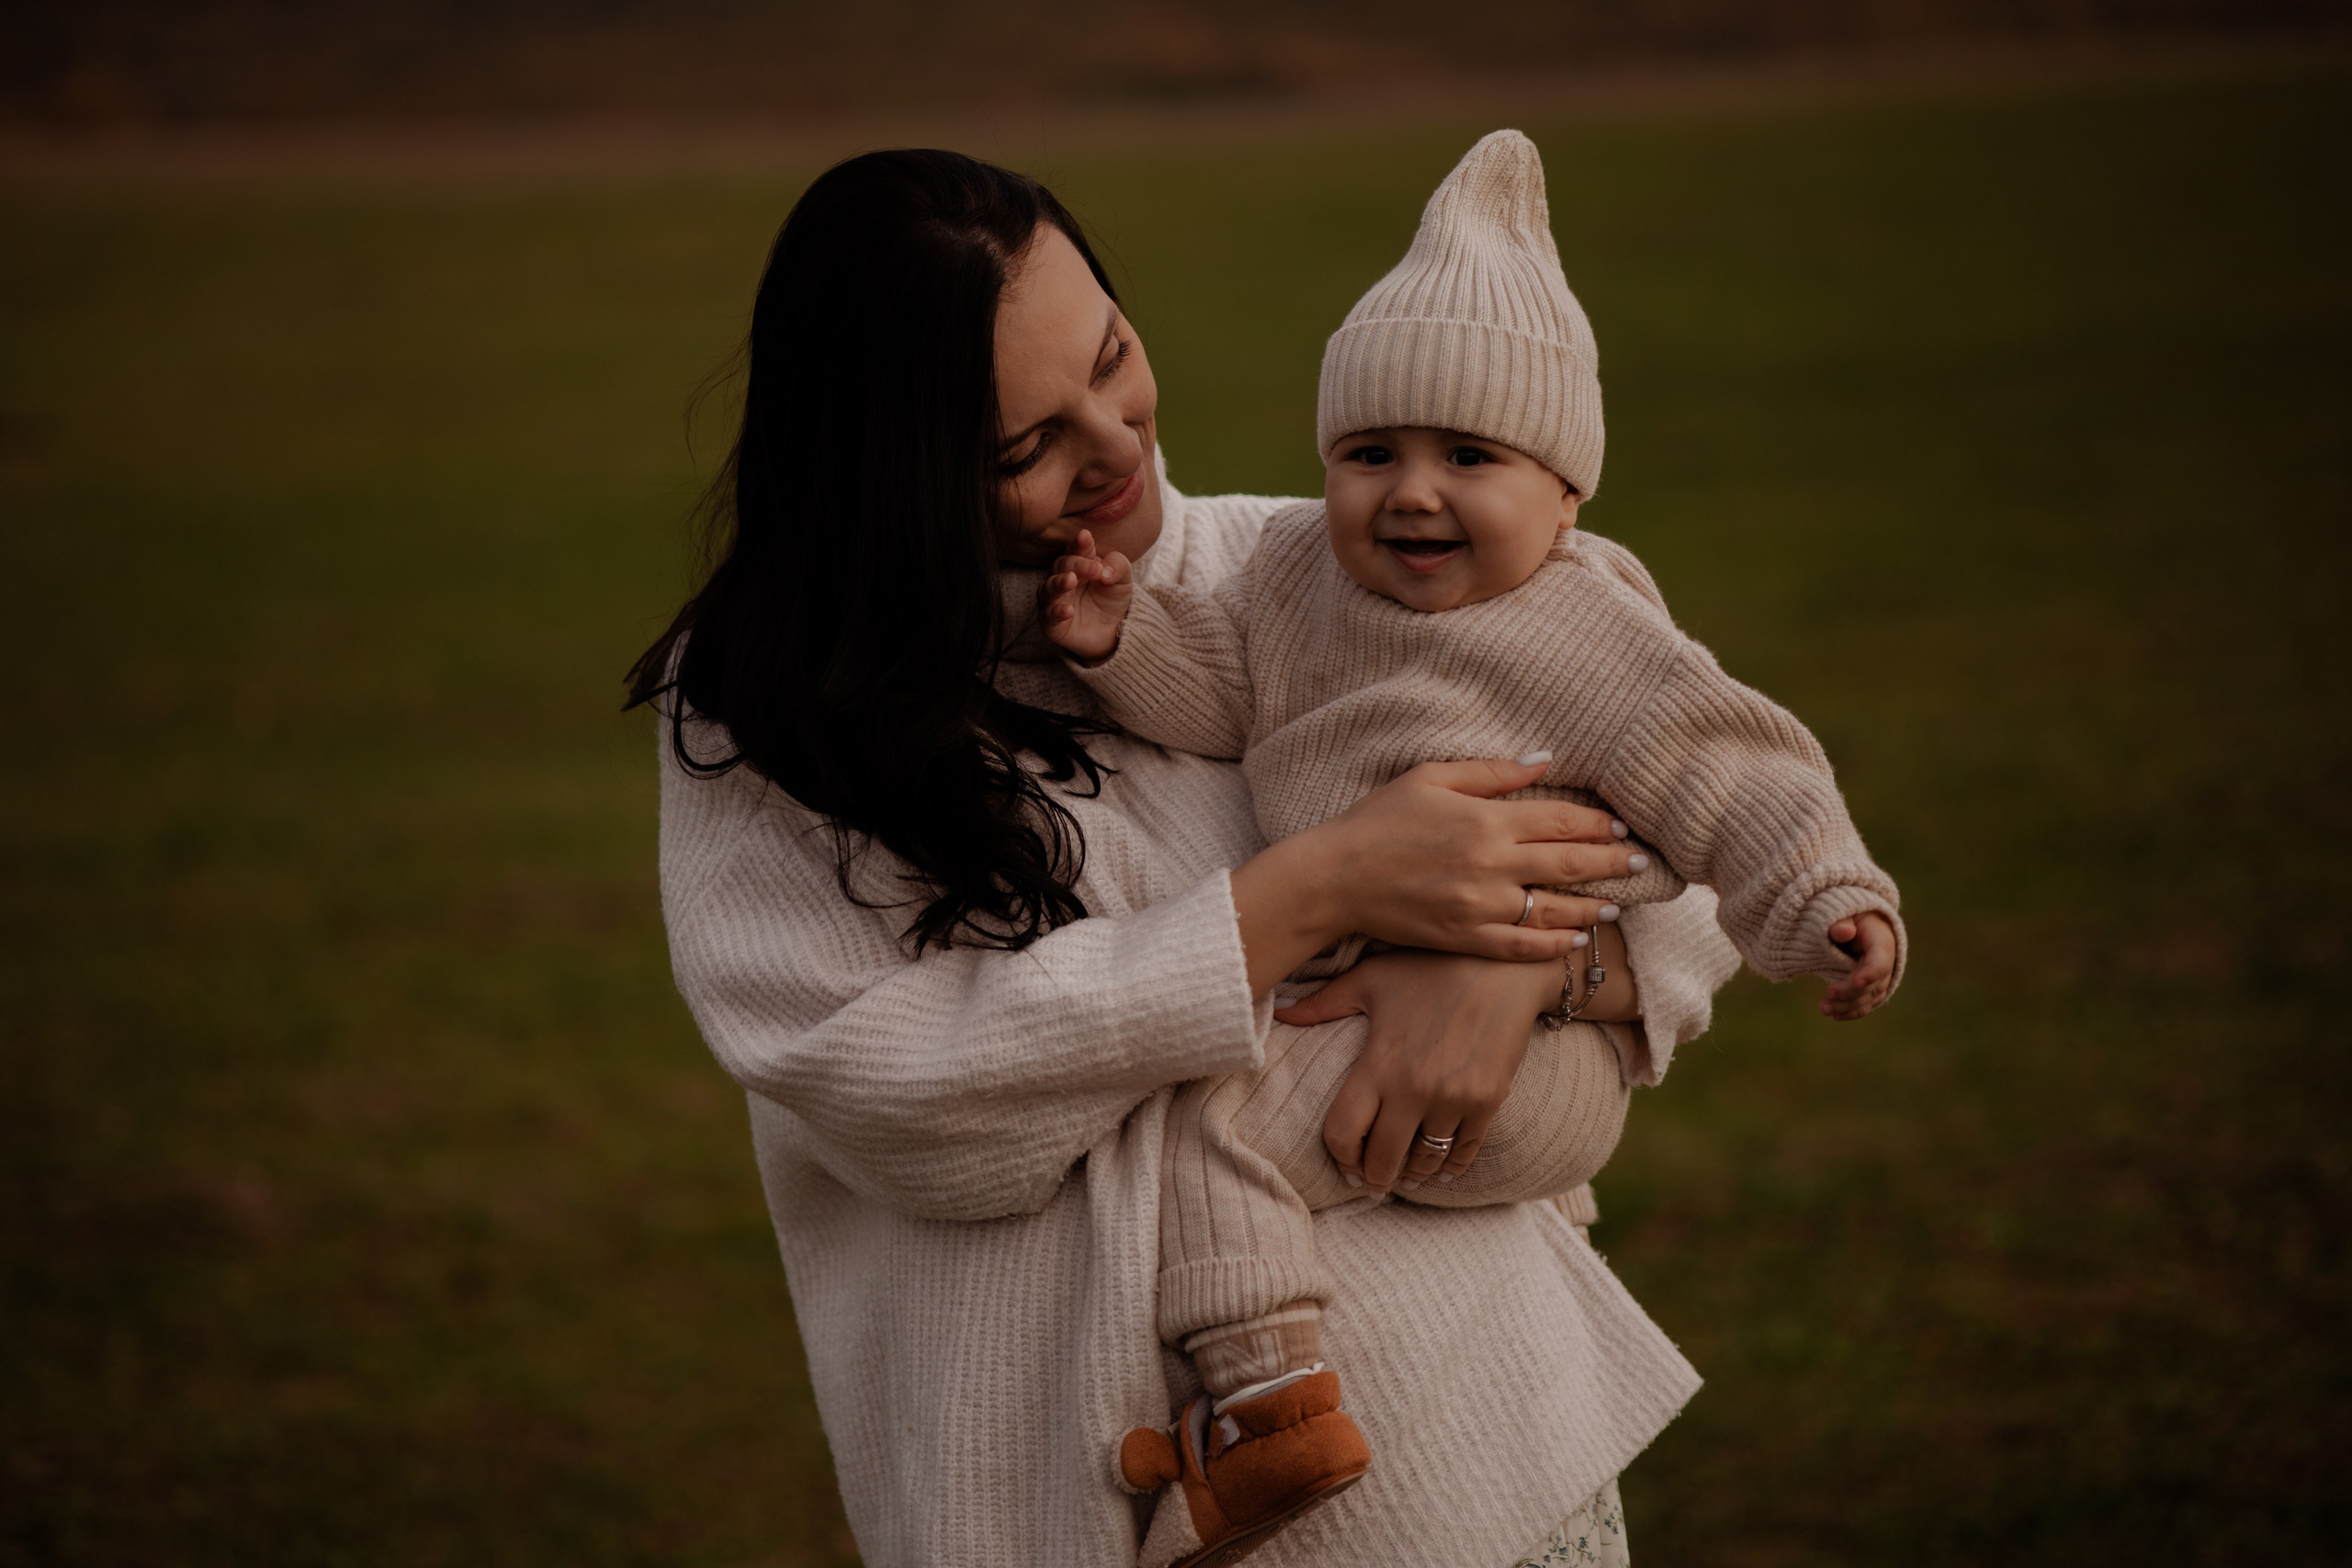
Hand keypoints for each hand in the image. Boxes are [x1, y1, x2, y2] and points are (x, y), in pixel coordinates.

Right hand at [1038, 528, 1132, 662]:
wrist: (1115, 631)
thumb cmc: (1113, 599)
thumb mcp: (1123, 579)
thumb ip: (1118, 566)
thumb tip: (1104, 569)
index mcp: (1078, 563)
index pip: (1075, 549)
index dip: (1080, 544)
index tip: (1085, 537)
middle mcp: (1061, 579)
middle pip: (1062, 566)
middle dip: (1077, 565)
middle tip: (1095, 569)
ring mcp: (1054, 601)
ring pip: (1048, 589)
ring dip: (1058, 583)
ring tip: (1071, 580)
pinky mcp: (1052, 624)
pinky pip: (1048, 617)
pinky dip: (1055, 612)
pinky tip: (1068, 610)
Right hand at [1230, 755, 1649, 993]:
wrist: (1335, 878)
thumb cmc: (1378, 820)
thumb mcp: (1430, 778)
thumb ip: (1491, 772)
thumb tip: (1544, 761)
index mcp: (1487, 821)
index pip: (1561, 821)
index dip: (1597, 824)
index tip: (1621, 826)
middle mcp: (1492, 865)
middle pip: (1569, 864)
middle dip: (1611, 863)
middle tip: (1642, 864)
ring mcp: (1481, 907)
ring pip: (1554, 909)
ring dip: (1591, 907)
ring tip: (1617, 905)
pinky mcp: (1465, 938)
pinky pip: (1522, 945)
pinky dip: (1552, 944)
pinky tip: (1573, 941)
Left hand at [1277, 950, 1560, 1195]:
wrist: (1505, 966)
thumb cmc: (1431, 967)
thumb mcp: (1372, 978)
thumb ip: (1324, 1003)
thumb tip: (1279, 1013)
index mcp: (1378, 1063)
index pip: (1343, 1132)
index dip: (1339, 1157)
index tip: (1344, 1165)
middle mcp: (1413, 1089)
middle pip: (1383, 1159)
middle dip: (1373, 1178)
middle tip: (1370, 1183)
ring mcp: (1454, 1098)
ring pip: (1425, 1162)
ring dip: (1412, 1177)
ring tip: (1405, 1178)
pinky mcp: (1488, 1101)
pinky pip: (1465, 1152)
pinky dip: (1450, 1169)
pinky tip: (1441, 1171)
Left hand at [1821, 911, 1896, 1019]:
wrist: (1858, 922)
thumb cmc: (1850, 916)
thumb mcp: (1845, 913)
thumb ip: (1842, 922)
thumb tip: (1843, 931)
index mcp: (1883, 941)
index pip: (1880, 961)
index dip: (1869, 973)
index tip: (1855, 982)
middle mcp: (1888, 962)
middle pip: (1873, 984)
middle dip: (1850, 992)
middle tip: (1827, 996)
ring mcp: (1883, 977)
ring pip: (1869, 998)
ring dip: (1847, 1006)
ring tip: (1824, 1009)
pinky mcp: (1874, 987)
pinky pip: (1866, 1003)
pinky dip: (1851, 1011)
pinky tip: (1834, 1015)